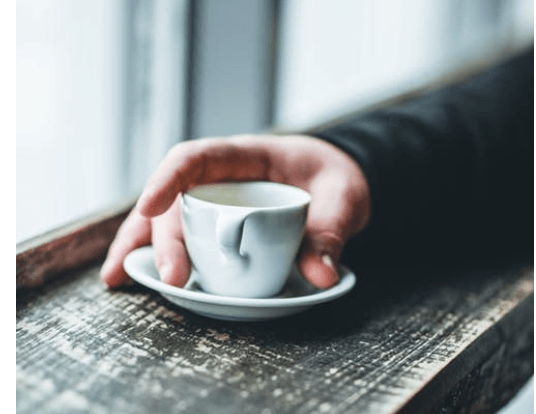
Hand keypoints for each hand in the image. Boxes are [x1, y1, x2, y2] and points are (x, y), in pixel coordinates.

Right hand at [100, 134, 370, 288]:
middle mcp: (221, 178)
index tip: (149, 206)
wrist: (336, 183)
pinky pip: (182, 236)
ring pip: (165, 218)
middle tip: (174, 278)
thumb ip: (332, 230)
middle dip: (165, 237)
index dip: (168, 179)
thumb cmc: (336, 179)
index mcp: (245, 156)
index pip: (195, 157)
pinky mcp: (217, 226)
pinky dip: (158, 256)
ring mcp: (215, 202)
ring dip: (140, 246)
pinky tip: (139, 277)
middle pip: (177, 200)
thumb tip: (319, 276)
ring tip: (116, 278)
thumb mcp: (344, 198)